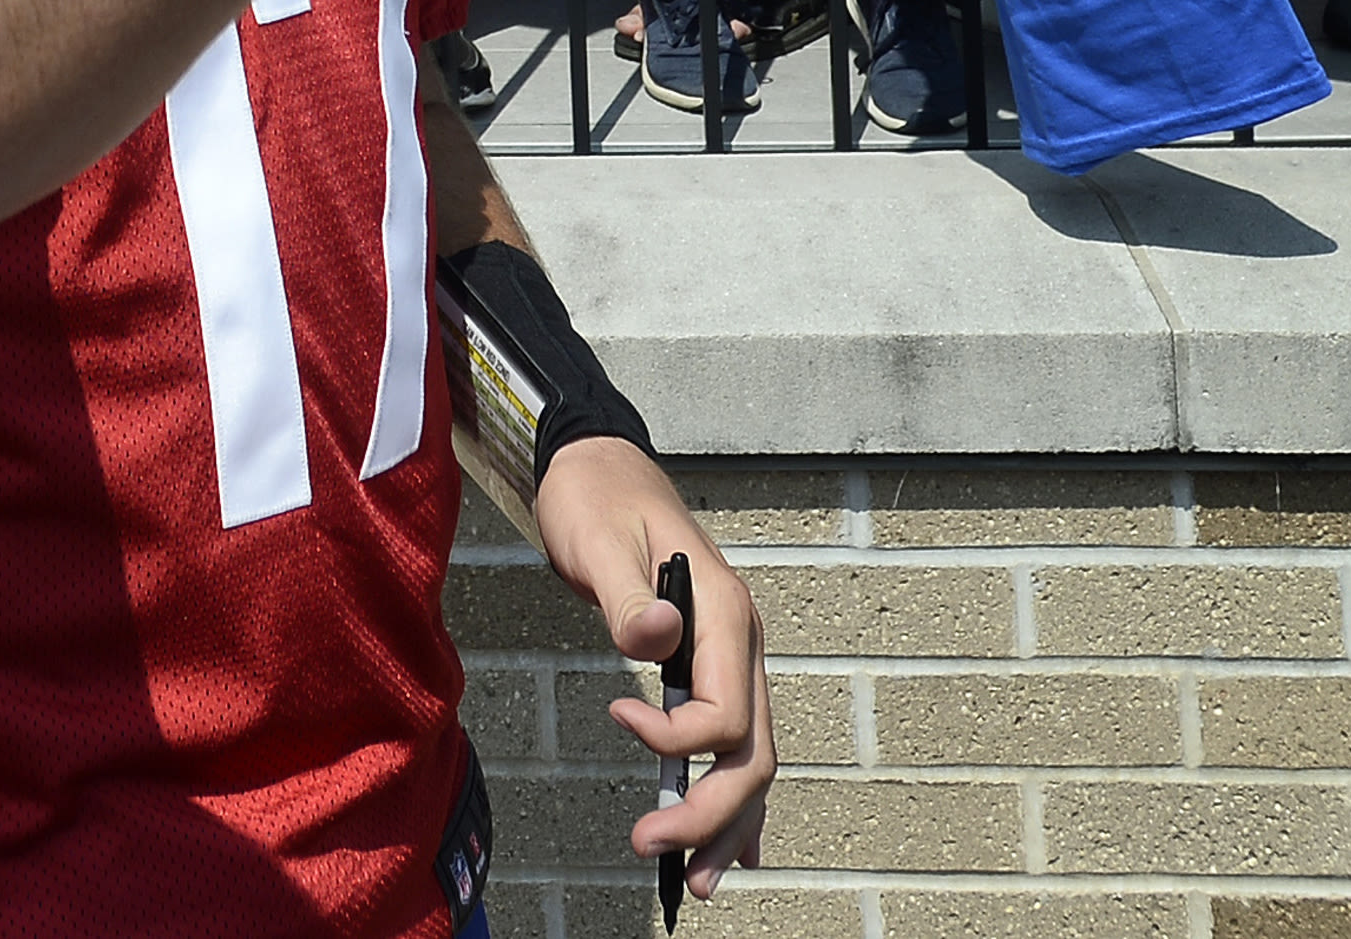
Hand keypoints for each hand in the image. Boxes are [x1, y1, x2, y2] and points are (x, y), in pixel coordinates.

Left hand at [532, 439, 775, 901]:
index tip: (617, 715)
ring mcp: (738, 656)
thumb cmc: (596, 500)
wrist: (601, 468)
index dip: (675, 740)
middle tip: (649, 849)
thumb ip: (628, 598)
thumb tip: (657, 638)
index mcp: (728, 613)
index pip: (725, 713)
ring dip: (729, 821)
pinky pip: (741, 741)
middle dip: (710, 812)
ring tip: (700, 881)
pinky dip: (736, 796)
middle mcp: (746, 640)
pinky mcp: (717, 665)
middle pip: (752, 753)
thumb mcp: (599, 542)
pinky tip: (731, 840)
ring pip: (754, 758)